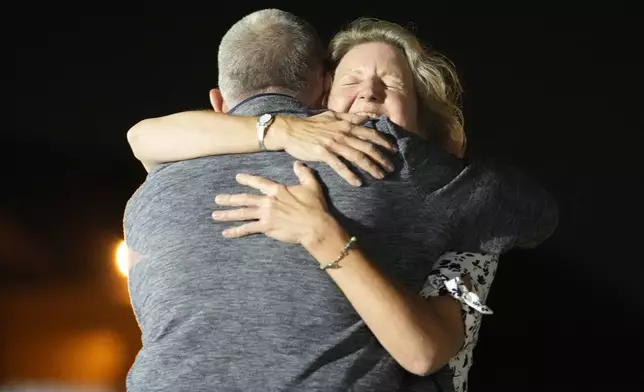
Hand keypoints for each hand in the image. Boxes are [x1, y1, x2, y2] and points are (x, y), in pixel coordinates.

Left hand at [212, 161, 334, 244]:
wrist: (315, 226)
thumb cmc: (315, 207)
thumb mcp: (311, 186)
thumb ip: (304, 173)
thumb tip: (298, 163)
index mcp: (277, 190)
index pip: (259, 182)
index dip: (247, 179)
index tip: (237, 177)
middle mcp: (268, 201)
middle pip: (245, 199)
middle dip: (230, 199)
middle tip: (217, 199)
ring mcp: (266, 215)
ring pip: (243, 213)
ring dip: (228, 214)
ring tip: (215, 215)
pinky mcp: (266, 228)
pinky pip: (248, 229)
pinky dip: (236, 231)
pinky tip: (226, 233)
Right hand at [267, 111, 397, 185]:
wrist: (290, 130)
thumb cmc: (311, 124)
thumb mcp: (332, 115)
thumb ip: (350, 117)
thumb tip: (366, 117)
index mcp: (346, 124)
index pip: (370, 133)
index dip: (384, 142)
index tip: (394, 150)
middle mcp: (342, 133)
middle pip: (367, 146)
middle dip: (381, 158)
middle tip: (391, 168)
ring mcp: (333, 143)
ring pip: (357, 156)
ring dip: (370, 167)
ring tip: (380, 176)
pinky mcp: (323, 153)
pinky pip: (339, 166)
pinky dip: (350, 174)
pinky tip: (358, 182)